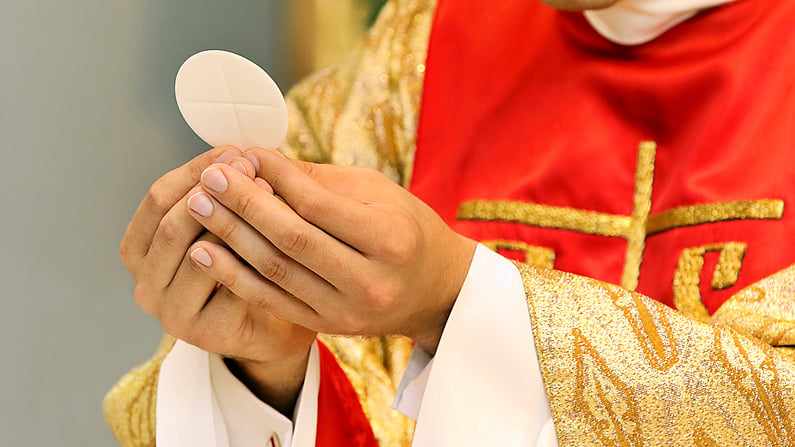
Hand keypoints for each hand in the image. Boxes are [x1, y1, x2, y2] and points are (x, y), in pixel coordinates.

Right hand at [121, 146, 314, 413]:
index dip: (195, 170)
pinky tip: (278, 234)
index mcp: (139, 251)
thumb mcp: (223, 225)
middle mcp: (146, 285)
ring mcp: (172, 314)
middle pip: (173, 225)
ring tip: (269, 192)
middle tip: (252, 167)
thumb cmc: (246, 266)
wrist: (272, 325)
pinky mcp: (206, 334)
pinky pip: (230, 285)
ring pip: (200, 254)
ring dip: (236, 219)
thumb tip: (236, 153)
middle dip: (216, 191)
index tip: (233, 151)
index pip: (158, 199)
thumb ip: (219, 195)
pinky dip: (254, 255)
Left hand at [185, 149, 476, 352]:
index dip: (276, 178)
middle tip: (209, 177)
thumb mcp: (378, 193)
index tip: (244, 154)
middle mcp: (370, 280)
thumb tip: (258, 160)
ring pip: (275, 270)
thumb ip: (318, 179)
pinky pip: (271, 300)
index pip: (319, 204)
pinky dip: (234, 276)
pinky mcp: (327, 326)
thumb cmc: (405, 228)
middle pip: (292, 238)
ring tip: (196, 205)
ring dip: (230, 236)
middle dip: (244, 204)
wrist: (434, 292)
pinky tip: (204, 252)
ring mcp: (347, 310)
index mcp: (391, 238)